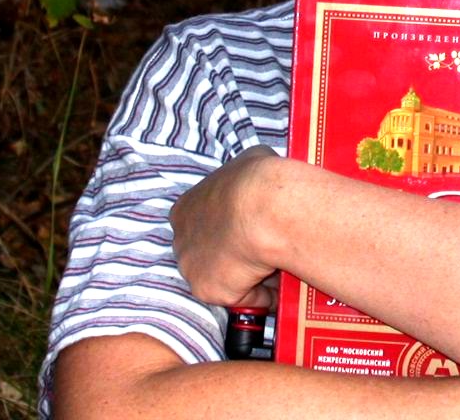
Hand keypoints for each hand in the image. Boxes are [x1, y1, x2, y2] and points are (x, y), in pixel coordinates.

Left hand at [169, 145, 286, 308]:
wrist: (263, 208)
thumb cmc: (258, 179)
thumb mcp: (251, 161)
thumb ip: (247, 176)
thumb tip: (259, 178)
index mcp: (185, 208)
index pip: (203, 223)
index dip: (229, 228)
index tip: (251, 229)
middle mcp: (181, 239)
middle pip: (209, 253)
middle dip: (234, 255)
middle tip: (265, 251)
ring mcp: (191, 267)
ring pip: (224, 276)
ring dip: (247, 277)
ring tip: (277, 269)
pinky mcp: (208, 291)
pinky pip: (240, 298)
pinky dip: (260, 296)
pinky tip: (277, 286)